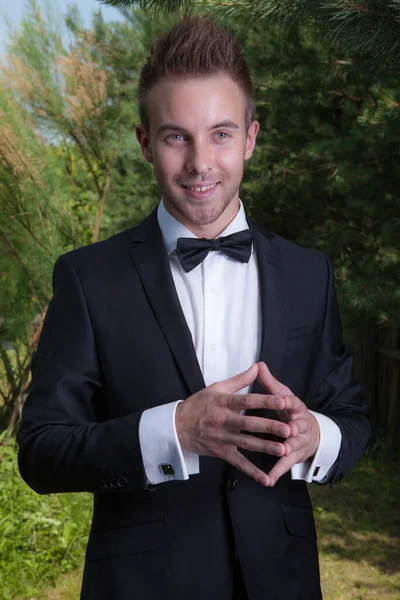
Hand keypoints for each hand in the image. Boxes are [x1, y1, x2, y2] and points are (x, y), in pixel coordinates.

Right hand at [175, 363, 291, 486]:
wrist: (176, 426)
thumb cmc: (198, 404)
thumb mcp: (216, 388)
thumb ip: (239, 379)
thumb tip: (257, 367)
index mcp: (223, 402)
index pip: (247, 400)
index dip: (265, 401)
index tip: (282, 400)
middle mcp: (223, 420)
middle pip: (249, 423)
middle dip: (269, 426)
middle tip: (288, 429)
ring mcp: (222, 438)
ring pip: (246, 443)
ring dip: (265, 447)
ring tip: (283, 449)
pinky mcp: (221, 452)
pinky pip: (238, 463)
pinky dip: (252, 472)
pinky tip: (266, 478)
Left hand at [257, 362, 319, 485]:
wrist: (312, 432)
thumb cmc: (292, 410)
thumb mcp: (283, 394)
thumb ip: (270, 383)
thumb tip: (258, 365)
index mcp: (296, 407)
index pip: (293, 402)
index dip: (289, 401)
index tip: (284, 399)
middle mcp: (300, 425)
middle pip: (298, 425)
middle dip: (295, 427)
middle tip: (290, 428)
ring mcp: (298, 441)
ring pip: (294, 445)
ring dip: (289, 449)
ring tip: (284, 452)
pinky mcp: (293, 456)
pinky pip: (285, 465)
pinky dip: (277, 472)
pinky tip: (269, 480)